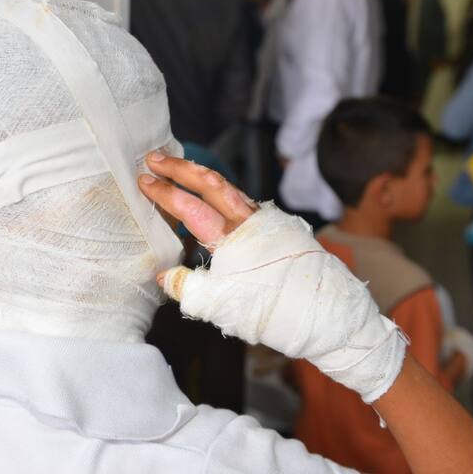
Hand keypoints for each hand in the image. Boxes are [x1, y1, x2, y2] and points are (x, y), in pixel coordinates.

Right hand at [140, 150, 405, 403]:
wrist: (329, 317)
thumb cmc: (275, 313)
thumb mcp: (223, 307)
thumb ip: (188, 288)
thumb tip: (163, 275)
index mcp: (233, 239)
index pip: (190, 206)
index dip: (164, 192)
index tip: (143, 179)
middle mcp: (251, 221)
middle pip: (211, 182)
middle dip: (179, 166)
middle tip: (154, 156)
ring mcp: (268, 221)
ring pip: (229, 188)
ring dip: (201, 175)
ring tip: (179, 168)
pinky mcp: (279, 228)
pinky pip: (242, 201)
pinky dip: (220, 192)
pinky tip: (212, 198)